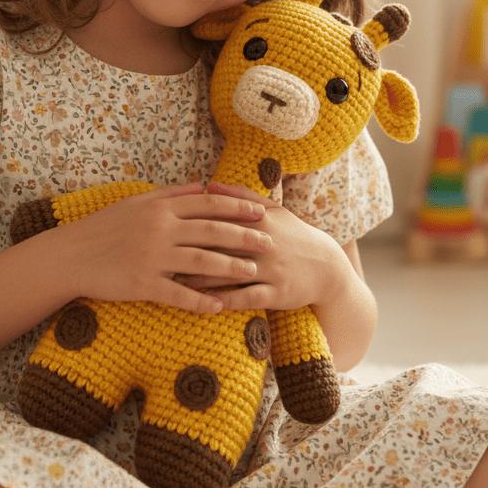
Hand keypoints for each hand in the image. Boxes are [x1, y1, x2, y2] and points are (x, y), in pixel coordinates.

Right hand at [54, 182, 271, 314]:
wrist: (71, 254)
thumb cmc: (105, 227)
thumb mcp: (137, 202)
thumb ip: (171, 194)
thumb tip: (203, 186)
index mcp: (161, 208)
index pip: (207, 205)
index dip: (237, 208)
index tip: (261, 212)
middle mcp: (160, 229)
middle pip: (211, 232)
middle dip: (244, 237)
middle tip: (269, 243)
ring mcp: (151, 257)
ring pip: (200, 261)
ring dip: (230, 267)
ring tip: (253, 272)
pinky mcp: (142, 283)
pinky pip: (177, 293)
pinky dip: (199, 300)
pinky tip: (219, 306)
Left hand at [175, 182, 351, 312]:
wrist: (326, 267)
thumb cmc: (292, 235)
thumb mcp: (273, 211)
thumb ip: (240, 197)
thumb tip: (208, 184)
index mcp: (260, 219)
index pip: (220, 217)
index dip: (192, 220)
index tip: (166, 224)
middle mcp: (264, 243)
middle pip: (221, 244)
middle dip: (190, 248)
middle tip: (161, 253)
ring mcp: (271, 269)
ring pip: (229, 272)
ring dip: (200, 277)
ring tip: (174, 280)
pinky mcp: (277, 293)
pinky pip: (246, 298)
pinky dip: (225, 301)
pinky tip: (204, 303)